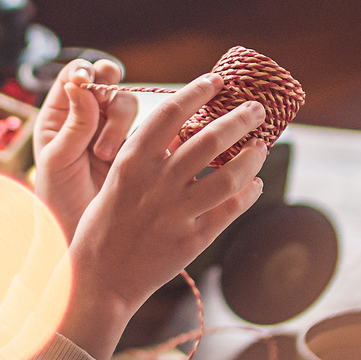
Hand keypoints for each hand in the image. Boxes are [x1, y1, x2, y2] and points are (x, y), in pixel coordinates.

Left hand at [32, 59, 136, 240]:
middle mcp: (87, 119)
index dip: (84, 71)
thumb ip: (72, 124)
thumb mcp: (57, 160)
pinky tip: (132, 150)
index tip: (86, 81)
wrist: (79, 236)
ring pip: (127, 104)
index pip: (74, 76)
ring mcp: (113, 133)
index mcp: (59, 116)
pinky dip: (143, 132)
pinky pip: (146, 128)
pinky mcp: (137, 149)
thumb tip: (80, 84)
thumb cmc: (57, 201)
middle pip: (106, 83)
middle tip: (105, 103)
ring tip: (104, 154)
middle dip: (108, 89)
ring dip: (118, 122)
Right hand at [57, 75, 270, 359]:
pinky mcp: (193, 239)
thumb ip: (147, 157)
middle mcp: (156, 183)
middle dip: (239, 119)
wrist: (98, 278)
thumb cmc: (105, 225)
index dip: (196, 92)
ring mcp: (176, 212)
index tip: (216, 81)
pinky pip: (231, 209)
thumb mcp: (116, 181)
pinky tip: (254, 185)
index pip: (170, 114)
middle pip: (208, 139)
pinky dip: (249, 192)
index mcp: (131, 163)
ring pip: (229, 174)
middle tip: (256, 110)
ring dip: (252, 156)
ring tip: (261, 146)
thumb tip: (186, 131)